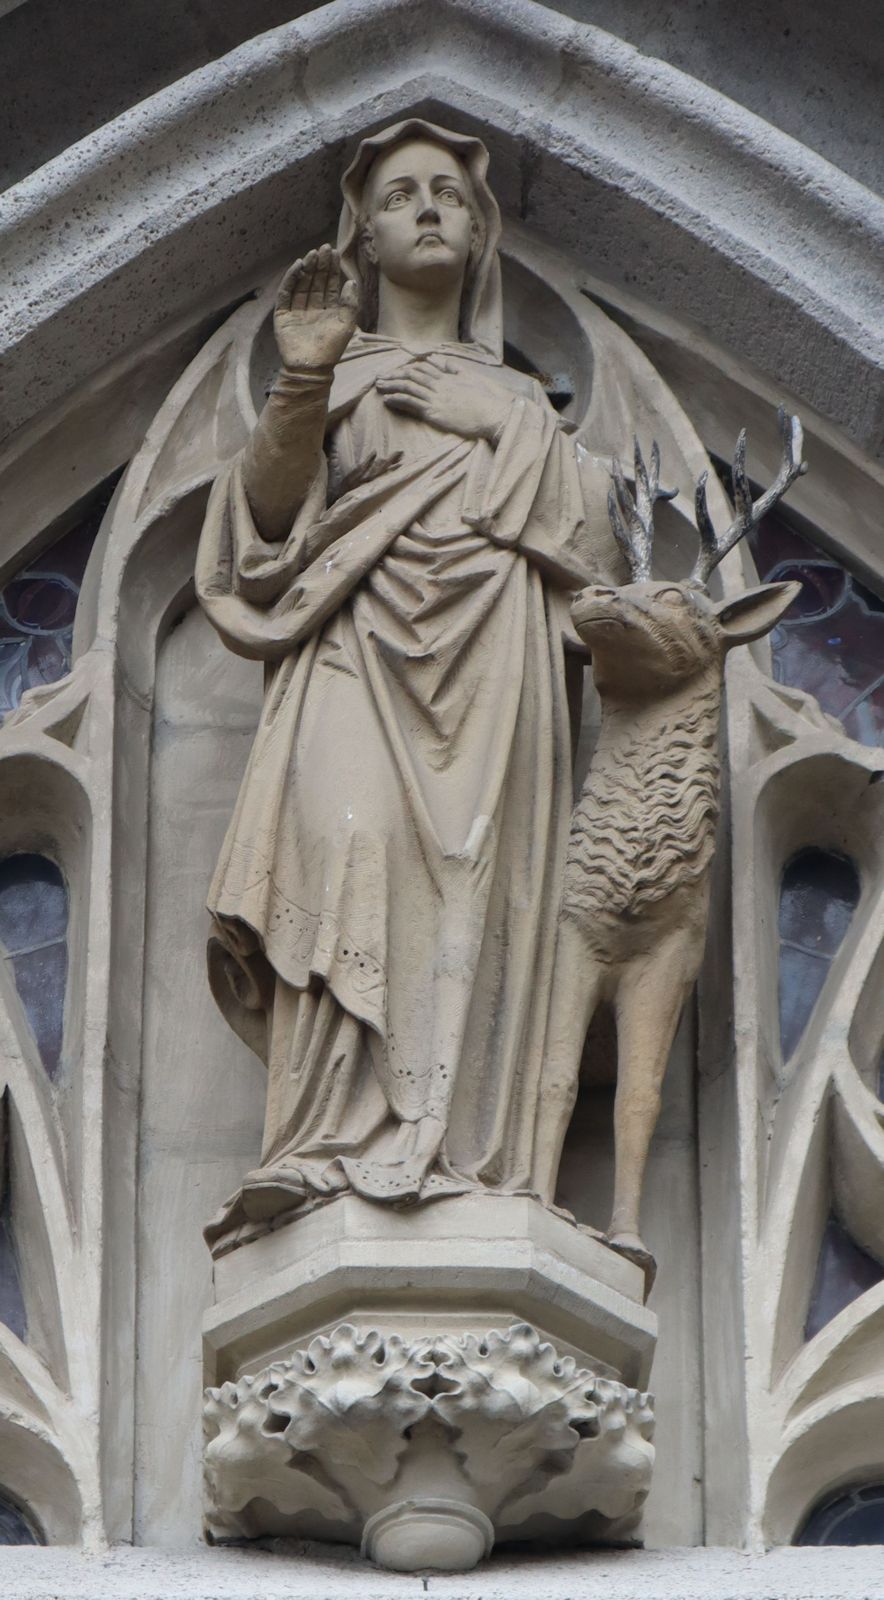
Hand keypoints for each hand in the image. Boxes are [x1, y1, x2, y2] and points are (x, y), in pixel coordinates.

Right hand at [274, 244, 358, 371]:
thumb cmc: (331, 349)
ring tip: (312, 254)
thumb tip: (351, 281)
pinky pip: (286, 293)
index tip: (334, 252)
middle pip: (316, 281)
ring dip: (307, 269)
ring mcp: (297, 311)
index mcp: (328, 311)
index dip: (332, 269)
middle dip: (320, 265)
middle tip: (324, 248)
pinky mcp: (283, 316)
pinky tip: (298, 266)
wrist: (312, 368)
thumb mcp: (346, 324)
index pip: (330, 285)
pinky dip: (291, 279)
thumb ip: (350, 303)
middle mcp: (312, 309)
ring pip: (302, 284)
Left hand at [376, 357, 511, 442]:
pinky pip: (412, 403)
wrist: (494, 413)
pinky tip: (388, 399)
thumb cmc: (487, 399)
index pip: (423, 368)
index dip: (408, 369)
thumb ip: (454, 368)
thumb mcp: (471, 378)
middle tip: (379, 377)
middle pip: (412, 375)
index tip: (396, 371)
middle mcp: (440, 384)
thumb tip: (439, 360)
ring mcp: (437, 398)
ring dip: (392, 385)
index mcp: (449, 376)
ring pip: (409, 387)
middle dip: (394, 375)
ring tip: (379, 386)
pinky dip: (398, 399)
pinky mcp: (435, 412)